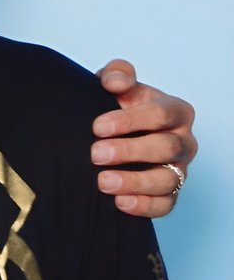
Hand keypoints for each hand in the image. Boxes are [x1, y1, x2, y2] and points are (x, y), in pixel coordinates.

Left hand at [91, 59, 196, 217]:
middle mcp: (183, 141)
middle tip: (95, 154)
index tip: (97, 127)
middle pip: (166, 147)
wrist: (113, 132)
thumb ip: (117, 74)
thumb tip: (115, 82)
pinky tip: (119, 202)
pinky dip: (144, 206)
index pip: (160, 114)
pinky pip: (166, 204)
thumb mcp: (116, 84)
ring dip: (135, 182)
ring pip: (167, 180)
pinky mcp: (170, 193)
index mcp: (175, 110)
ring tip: (103, 181)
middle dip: (129, 151)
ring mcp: (179, 169)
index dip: (129, 121)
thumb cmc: (119, 105)